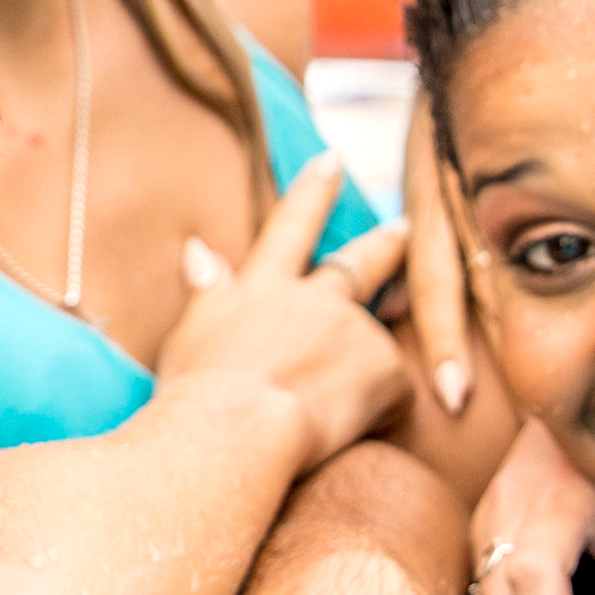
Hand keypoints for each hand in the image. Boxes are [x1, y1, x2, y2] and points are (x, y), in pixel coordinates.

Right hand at [153, 159, 413, 473]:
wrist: (233, 434)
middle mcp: (313, 297)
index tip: (331, 160)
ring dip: (366, 368)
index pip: (291, 226)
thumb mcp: (189, 332)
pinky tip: (350, 432)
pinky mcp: (384, 367)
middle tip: (404, 227)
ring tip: (336, 411)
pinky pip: (395, 392)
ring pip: (373, 343)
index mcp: (263, 287)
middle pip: (358, 263)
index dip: (313, 192)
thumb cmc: (196, 395)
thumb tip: (197, 249)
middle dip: (384, 243)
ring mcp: (352, 328)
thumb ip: (206, 289)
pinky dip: (381, 410)